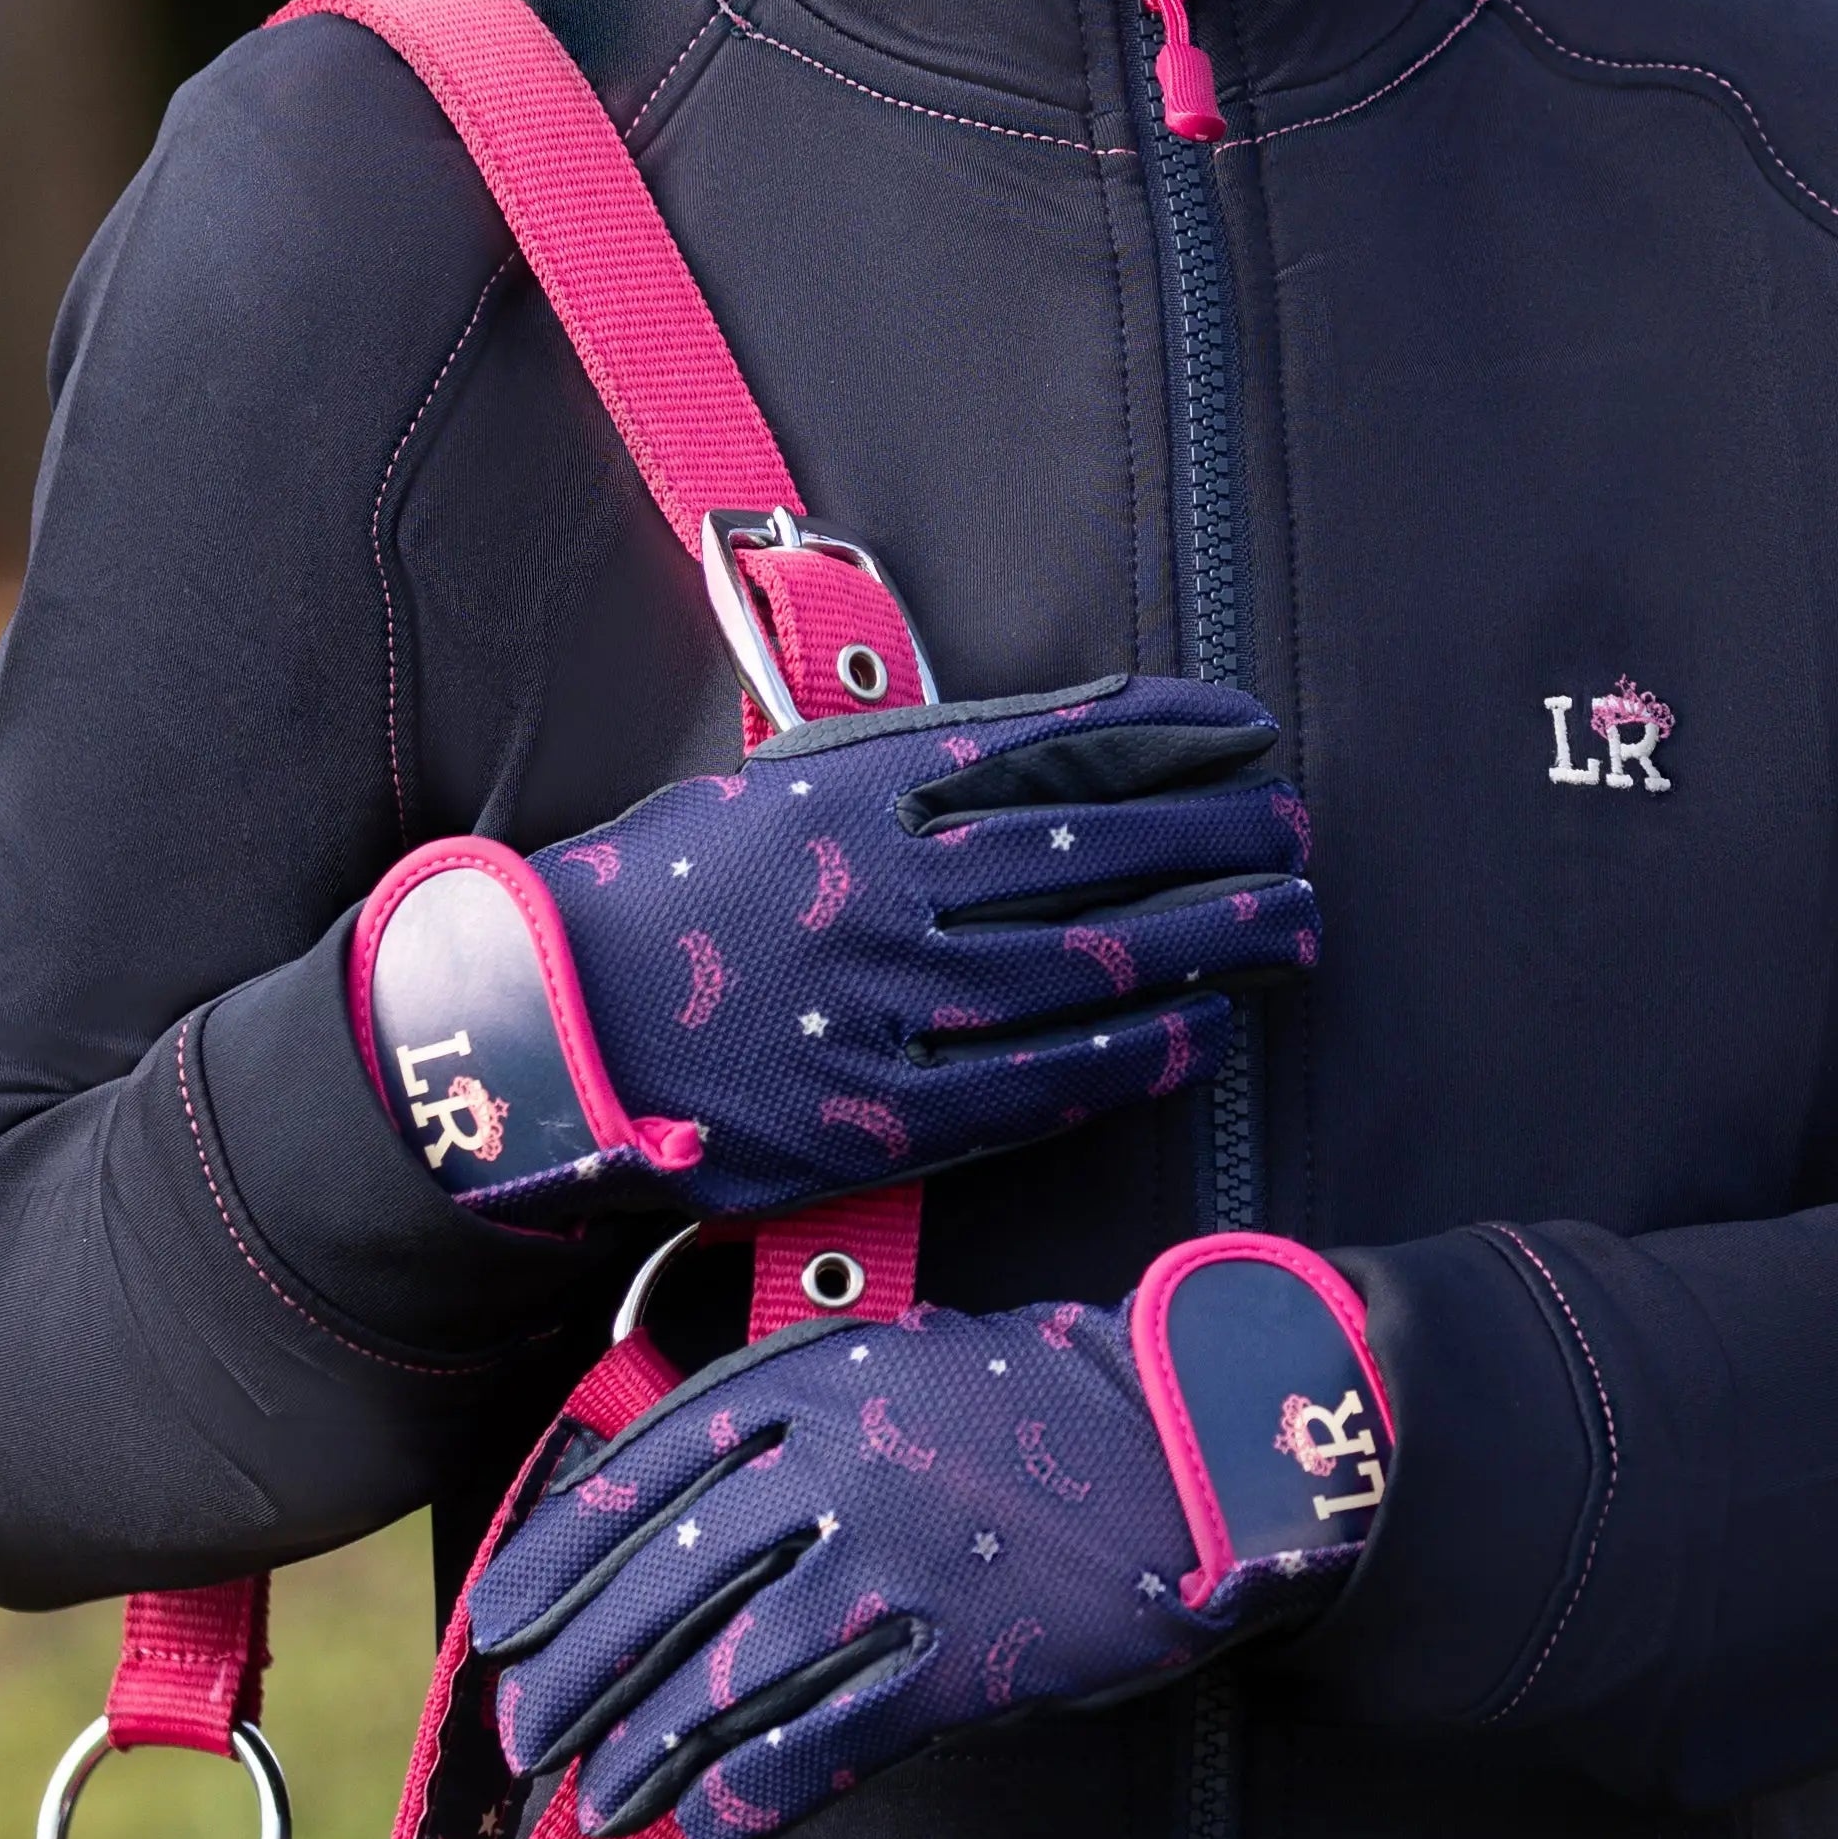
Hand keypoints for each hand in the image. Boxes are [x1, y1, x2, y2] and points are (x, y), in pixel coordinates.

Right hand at [350, 674, 1312, 1220]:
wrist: (541, 1037)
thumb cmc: (648, 900)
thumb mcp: (762, 791)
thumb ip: (889, 773)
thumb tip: (1029, 759)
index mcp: (848, 789)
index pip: (1045, 745)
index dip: (1159, 734)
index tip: (1242, 726)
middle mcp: (881, 888)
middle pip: (1091, 851)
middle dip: (1214, 835)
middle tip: (1296, 830)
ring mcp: (885, 1005)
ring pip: (1086, 962)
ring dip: (1207, 939)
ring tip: (1292, 921)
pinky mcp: (881, 1112)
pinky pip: (1039, 1078)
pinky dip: (1132, 1052)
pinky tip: (1201, 1032)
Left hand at [470, 1238, 1392, 1838]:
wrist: (1194, 1436)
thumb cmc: (1042, 1400)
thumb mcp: (898, 1360)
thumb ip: (788, 1412)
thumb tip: (665, 1500)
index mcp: (814, 1377)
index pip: (644, 1472)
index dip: (558, 1557)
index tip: (498, 1621)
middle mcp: (837, 1461)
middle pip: (665, 1580)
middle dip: (579, 1671)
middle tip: (524, 1735)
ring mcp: (895, 1561)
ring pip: (727, 1671)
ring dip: (649, 1750)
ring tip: (601, 1805)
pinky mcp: (956, 1654)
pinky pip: (823, 1739)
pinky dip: (755, 1792)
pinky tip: (715, 1827)